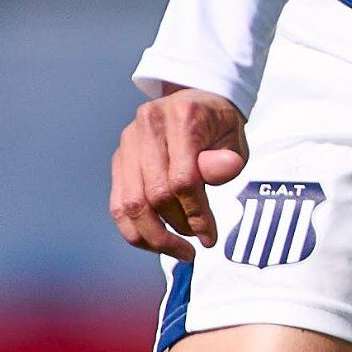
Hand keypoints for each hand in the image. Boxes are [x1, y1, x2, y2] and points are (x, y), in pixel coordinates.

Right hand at [111, 87, 249, 258]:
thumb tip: (222, 171)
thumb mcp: (234, 138)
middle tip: (195, 244)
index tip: (209, 237)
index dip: (197, 215)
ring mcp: (128, 142)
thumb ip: (227, 159)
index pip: (183, 179)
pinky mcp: (119, 159)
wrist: (195, 103)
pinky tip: (155, 242)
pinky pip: (118, 205)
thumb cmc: (217, 126)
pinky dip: (135, 231)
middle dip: (176, 227)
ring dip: (153, 237)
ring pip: (130, 204)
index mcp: (182, 116)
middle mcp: (148, 125)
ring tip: (176, 249)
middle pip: (154, 194)